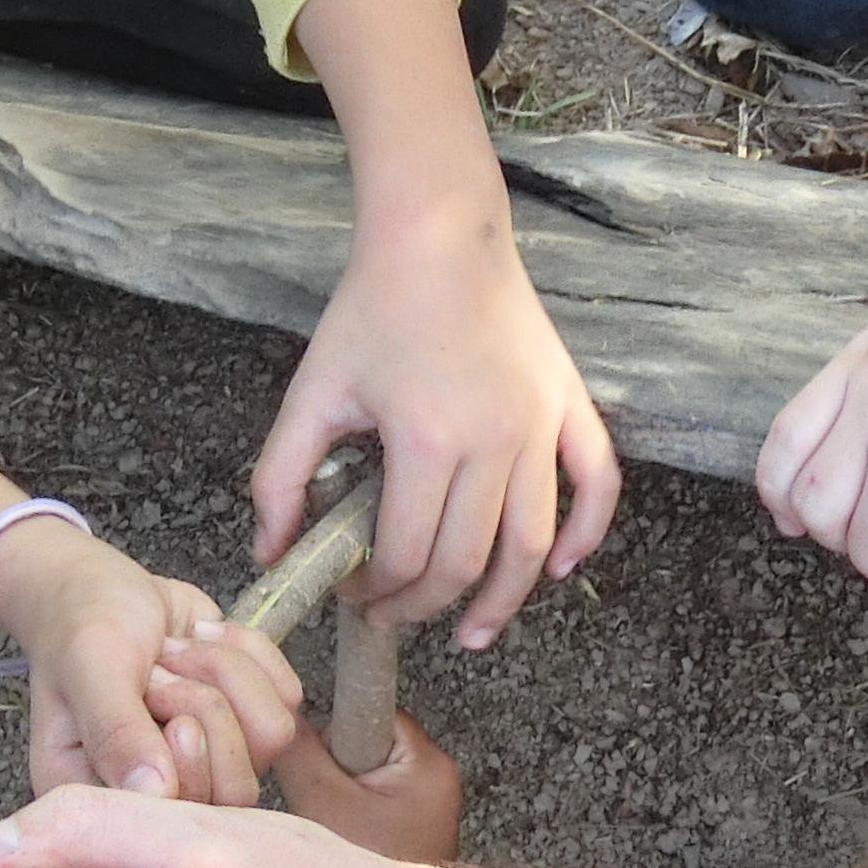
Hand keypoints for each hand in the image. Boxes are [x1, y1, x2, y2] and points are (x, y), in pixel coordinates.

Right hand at [0, 516, 297, 803]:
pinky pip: (287, 697)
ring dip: (225, 670)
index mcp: (109, 798)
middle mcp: (165, 793)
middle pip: (238, 788)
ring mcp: (213, 761)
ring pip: (271, 735)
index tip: (150, 690)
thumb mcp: (89, 669)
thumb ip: (117, 733)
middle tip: (159, 668)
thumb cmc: (79, 628)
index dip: (186, 752)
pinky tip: (199, 635)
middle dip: (205, 702)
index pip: (180, 816)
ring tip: (175, 649)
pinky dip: (247, 649)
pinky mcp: (246, 720)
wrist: (103, 585)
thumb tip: (157, 795)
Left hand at [252, 220, 618, 649]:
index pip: (408, 555)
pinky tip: (559, 570)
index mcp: (426, 440)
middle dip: (426, 605)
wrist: (439, 235)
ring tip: (473, 631)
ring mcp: (540, 425)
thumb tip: (271, 552)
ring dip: (504, 600)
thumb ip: (282, 477)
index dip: (378, 593)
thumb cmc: (372, 310)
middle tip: (395, 612)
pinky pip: (596, 484)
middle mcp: (493, 440)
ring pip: (534, 543)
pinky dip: (585, 535)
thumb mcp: (313, 392)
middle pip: (467, 562)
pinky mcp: (570, 405)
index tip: (356, 593)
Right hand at [270, 708, 462, 866]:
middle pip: (360, 741)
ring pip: (356, 775)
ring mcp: (420, 807)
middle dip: (331, 767)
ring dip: (333, 795)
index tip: (312, 749)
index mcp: (427, 763)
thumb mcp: (322, 805)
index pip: (369, 707)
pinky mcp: (404, 828)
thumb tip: (279, 718)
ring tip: (332, 829)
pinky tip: (339, 842)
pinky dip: (342, 816)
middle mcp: (434, 780)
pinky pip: (362, 803)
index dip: (332, 728)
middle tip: (324, 804)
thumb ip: (298, 753)